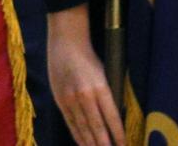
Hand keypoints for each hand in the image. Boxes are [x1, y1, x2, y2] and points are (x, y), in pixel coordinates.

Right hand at [46, 4, 125, 145]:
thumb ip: (108, 95)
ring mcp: (70, 99)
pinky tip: (84, 144)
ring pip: (83, 128)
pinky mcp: (59, 100)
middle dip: (105, 145)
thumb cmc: (89, 56)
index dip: (118, 136)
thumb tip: (115, 118)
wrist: (65, 41)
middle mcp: (84, 96)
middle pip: (97, 128)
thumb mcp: (104, 74)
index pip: (112, 118)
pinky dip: (78, 136)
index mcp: (99, 87)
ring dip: (92, 144)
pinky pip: (70, 123)